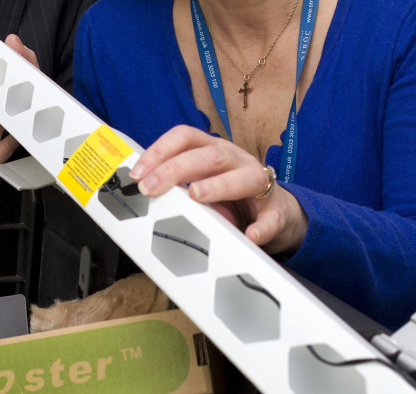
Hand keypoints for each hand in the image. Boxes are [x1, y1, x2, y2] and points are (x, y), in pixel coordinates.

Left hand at [128, 126, 308, 254]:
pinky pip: (271, 217)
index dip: (160, 150)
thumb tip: (140, 196)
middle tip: (152, 187)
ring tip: (197, 196)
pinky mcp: (277, 210)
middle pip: (208, 156)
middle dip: (176, 169)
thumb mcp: (203, 184)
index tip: (138, 172)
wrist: (277, 211)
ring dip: (218, 186)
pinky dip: (261, 227)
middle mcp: (237, 160)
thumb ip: (178, 188)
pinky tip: (251, 235)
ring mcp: (260, 183)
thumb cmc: (232, 194)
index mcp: (214, 151)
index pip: (185, 137)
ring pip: (243, 178)